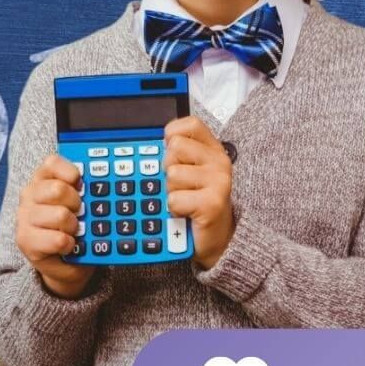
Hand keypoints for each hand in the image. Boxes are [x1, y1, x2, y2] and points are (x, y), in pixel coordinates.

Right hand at [16, 152, 94, 299]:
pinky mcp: (25, 240)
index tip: (80, 184)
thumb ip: (88, 187)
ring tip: (73, 231)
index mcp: (42, 179)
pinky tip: (68, 245)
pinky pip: (58, 239)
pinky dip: (70, 244)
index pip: (52, 163)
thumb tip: (109, 178)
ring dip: (74, 226)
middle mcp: (29, 195)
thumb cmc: (77, 226)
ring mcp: (24, 217)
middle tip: (79, 213)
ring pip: (60, 215)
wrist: (68, 262)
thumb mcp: (83, 202)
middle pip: (58, 189)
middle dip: (77, 203)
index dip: (71, 172)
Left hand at [162, 115, 234, 269]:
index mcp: (213, 150)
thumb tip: (144, 148)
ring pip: (172, 175)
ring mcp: (219, 181)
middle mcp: (219, 161)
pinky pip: (174, 199)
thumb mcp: (189, 173)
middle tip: (179, 186)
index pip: (189, 125)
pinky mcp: (212, 203)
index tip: (171, 153)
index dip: (172, 136)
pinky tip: (185, 213)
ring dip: (170, 192)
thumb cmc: (197, 205)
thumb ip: (175, 156)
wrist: (215, 240)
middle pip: (175, 148)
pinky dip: (173, 209)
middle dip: (167, 169)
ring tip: (183, 200)